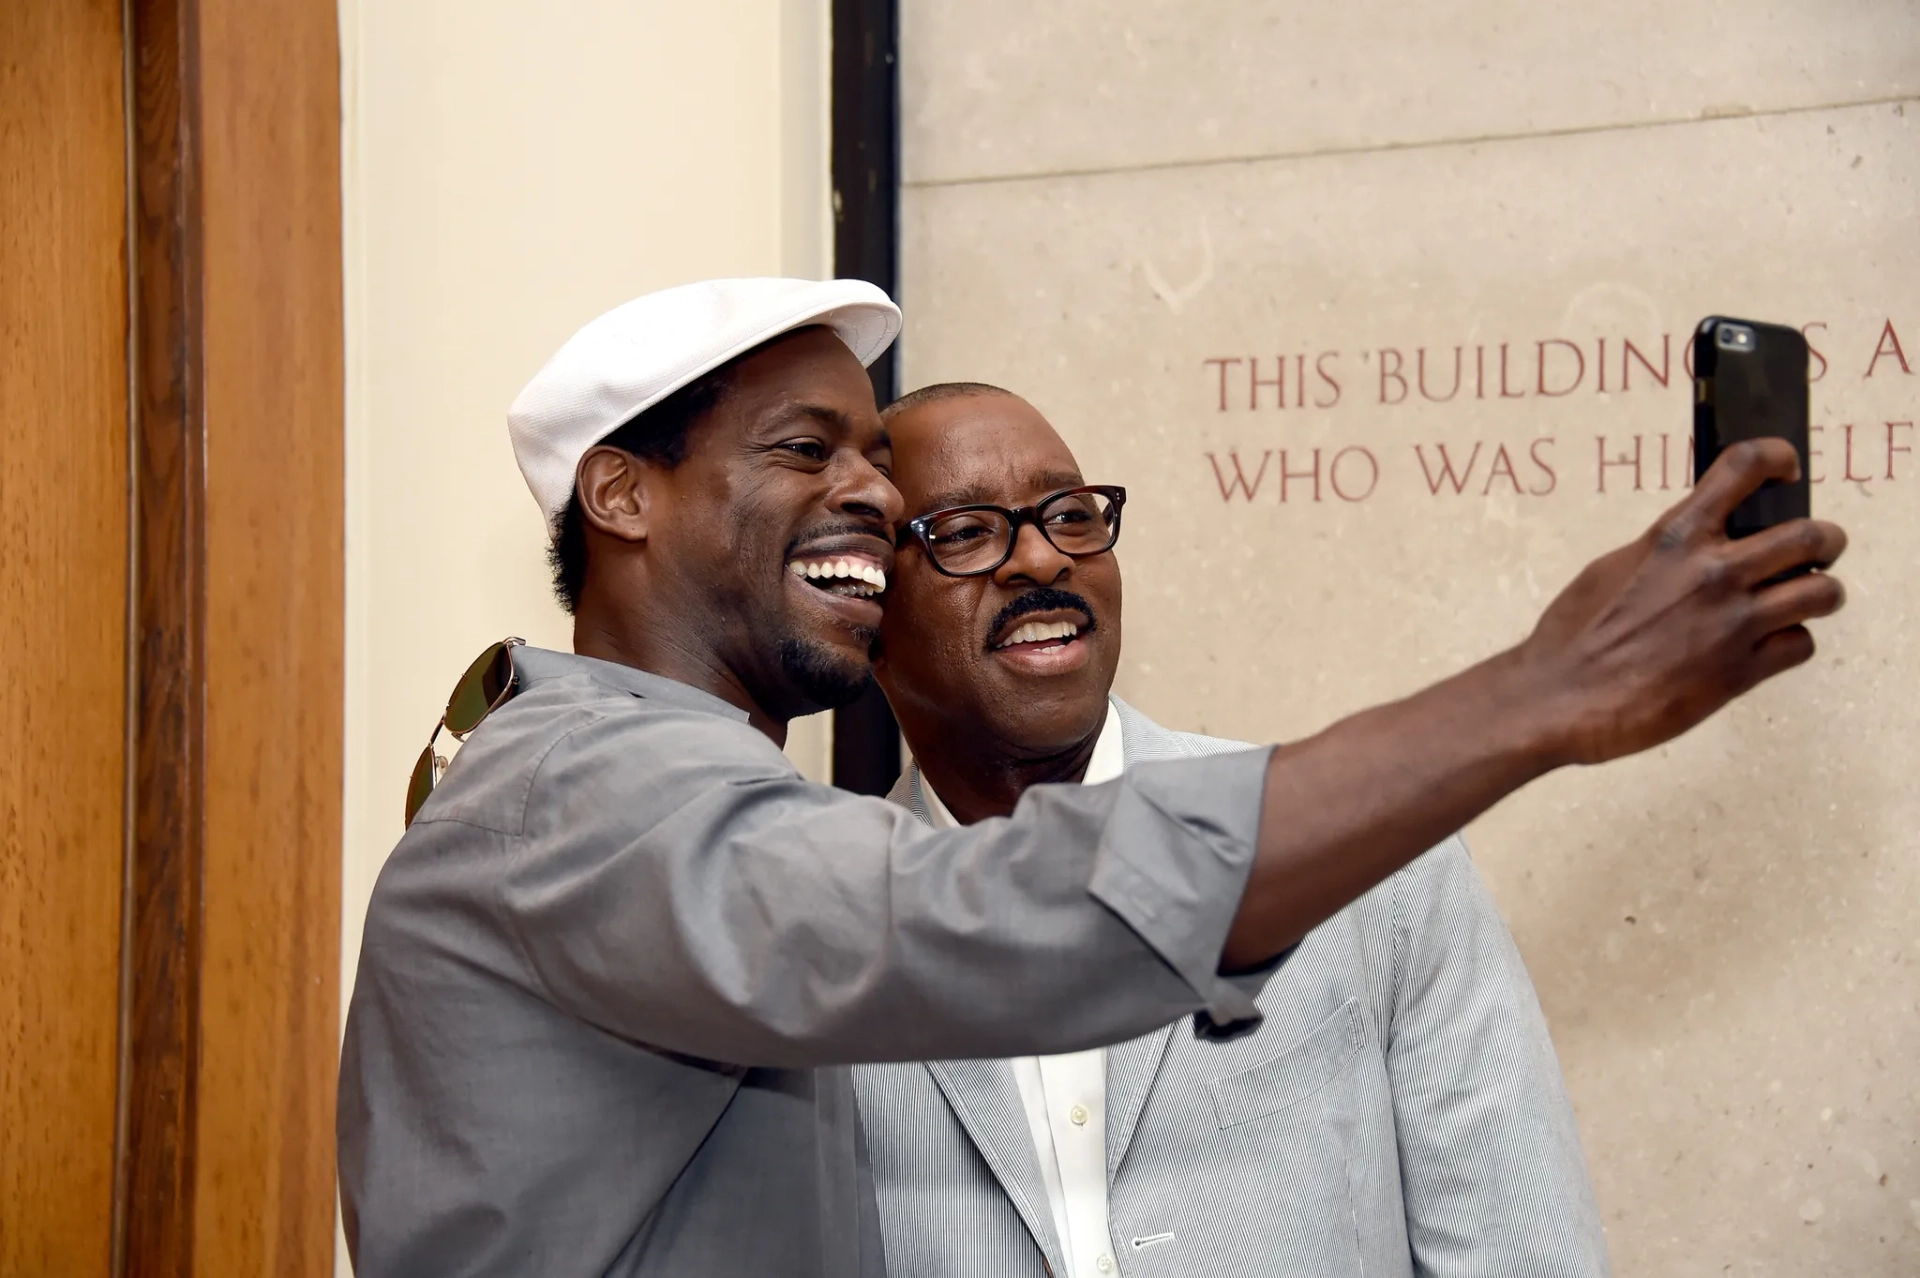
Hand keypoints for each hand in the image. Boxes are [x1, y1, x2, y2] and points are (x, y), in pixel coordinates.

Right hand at [1516, 438, 1846, 766]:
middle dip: (1824, 541)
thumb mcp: (1614, 569)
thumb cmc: (1573, 636)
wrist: (1559, 699)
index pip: (1746, 466)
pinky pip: (1801, 645)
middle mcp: (1713, 572)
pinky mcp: (1741, 672)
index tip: (1786, 470)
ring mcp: (1732, 623)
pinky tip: (1766, 647)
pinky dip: (1790, 644)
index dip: (1778, 459)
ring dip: (1818, 594)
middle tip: (1815, 551)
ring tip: (1802, 601)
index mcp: (1676, 536)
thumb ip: (1667, 551)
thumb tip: (1701, 542)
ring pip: (1823, 592)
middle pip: (1810, 534)